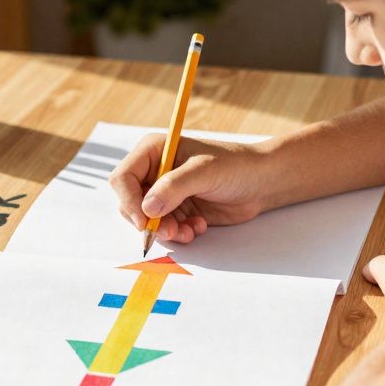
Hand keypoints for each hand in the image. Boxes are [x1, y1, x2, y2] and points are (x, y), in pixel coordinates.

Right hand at [108, 134, 272, 243]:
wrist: (262, 182)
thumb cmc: (236, 166)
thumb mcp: (204, 171)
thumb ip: (174, 187)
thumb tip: (147, 208)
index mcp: (154, 152)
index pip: (123, 178)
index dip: (129, 200)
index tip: (144, 221)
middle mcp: (155, 172)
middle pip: (130, 202)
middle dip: (148, 221)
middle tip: (172, 231)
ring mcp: (165, 193)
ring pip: (147, 221)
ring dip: (166, 231)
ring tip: (189, 230)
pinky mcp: (177, 210)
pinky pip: (164, 229)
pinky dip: (178, 233)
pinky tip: (198, 227)